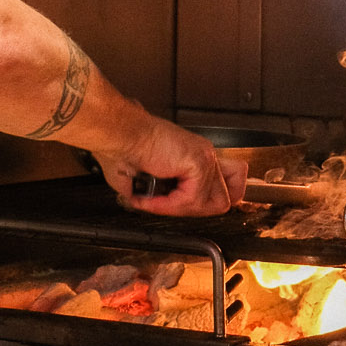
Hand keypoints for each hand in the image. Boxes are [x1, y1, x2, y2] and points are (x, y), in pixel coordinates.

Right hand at [91, 113, 246, 216]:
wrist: (119, 135)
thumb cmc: (125, 149)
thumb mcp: (146, 177)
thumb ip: (161, 194)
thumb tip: (151, 204)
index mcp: (196, 156)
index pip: (226, 186)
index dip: (206, 204)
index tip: (180, 206)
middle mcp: (206, 154)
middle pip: (224, 199)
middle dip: (194, 210)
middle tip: (166, 205)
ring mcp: (206, 157)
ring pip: (214, 204)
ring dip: (180, 209)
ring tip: (157, 201)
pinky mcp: (199, 162)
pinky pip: (192, 200)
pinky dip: (169, 205)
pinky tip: (152, 197)